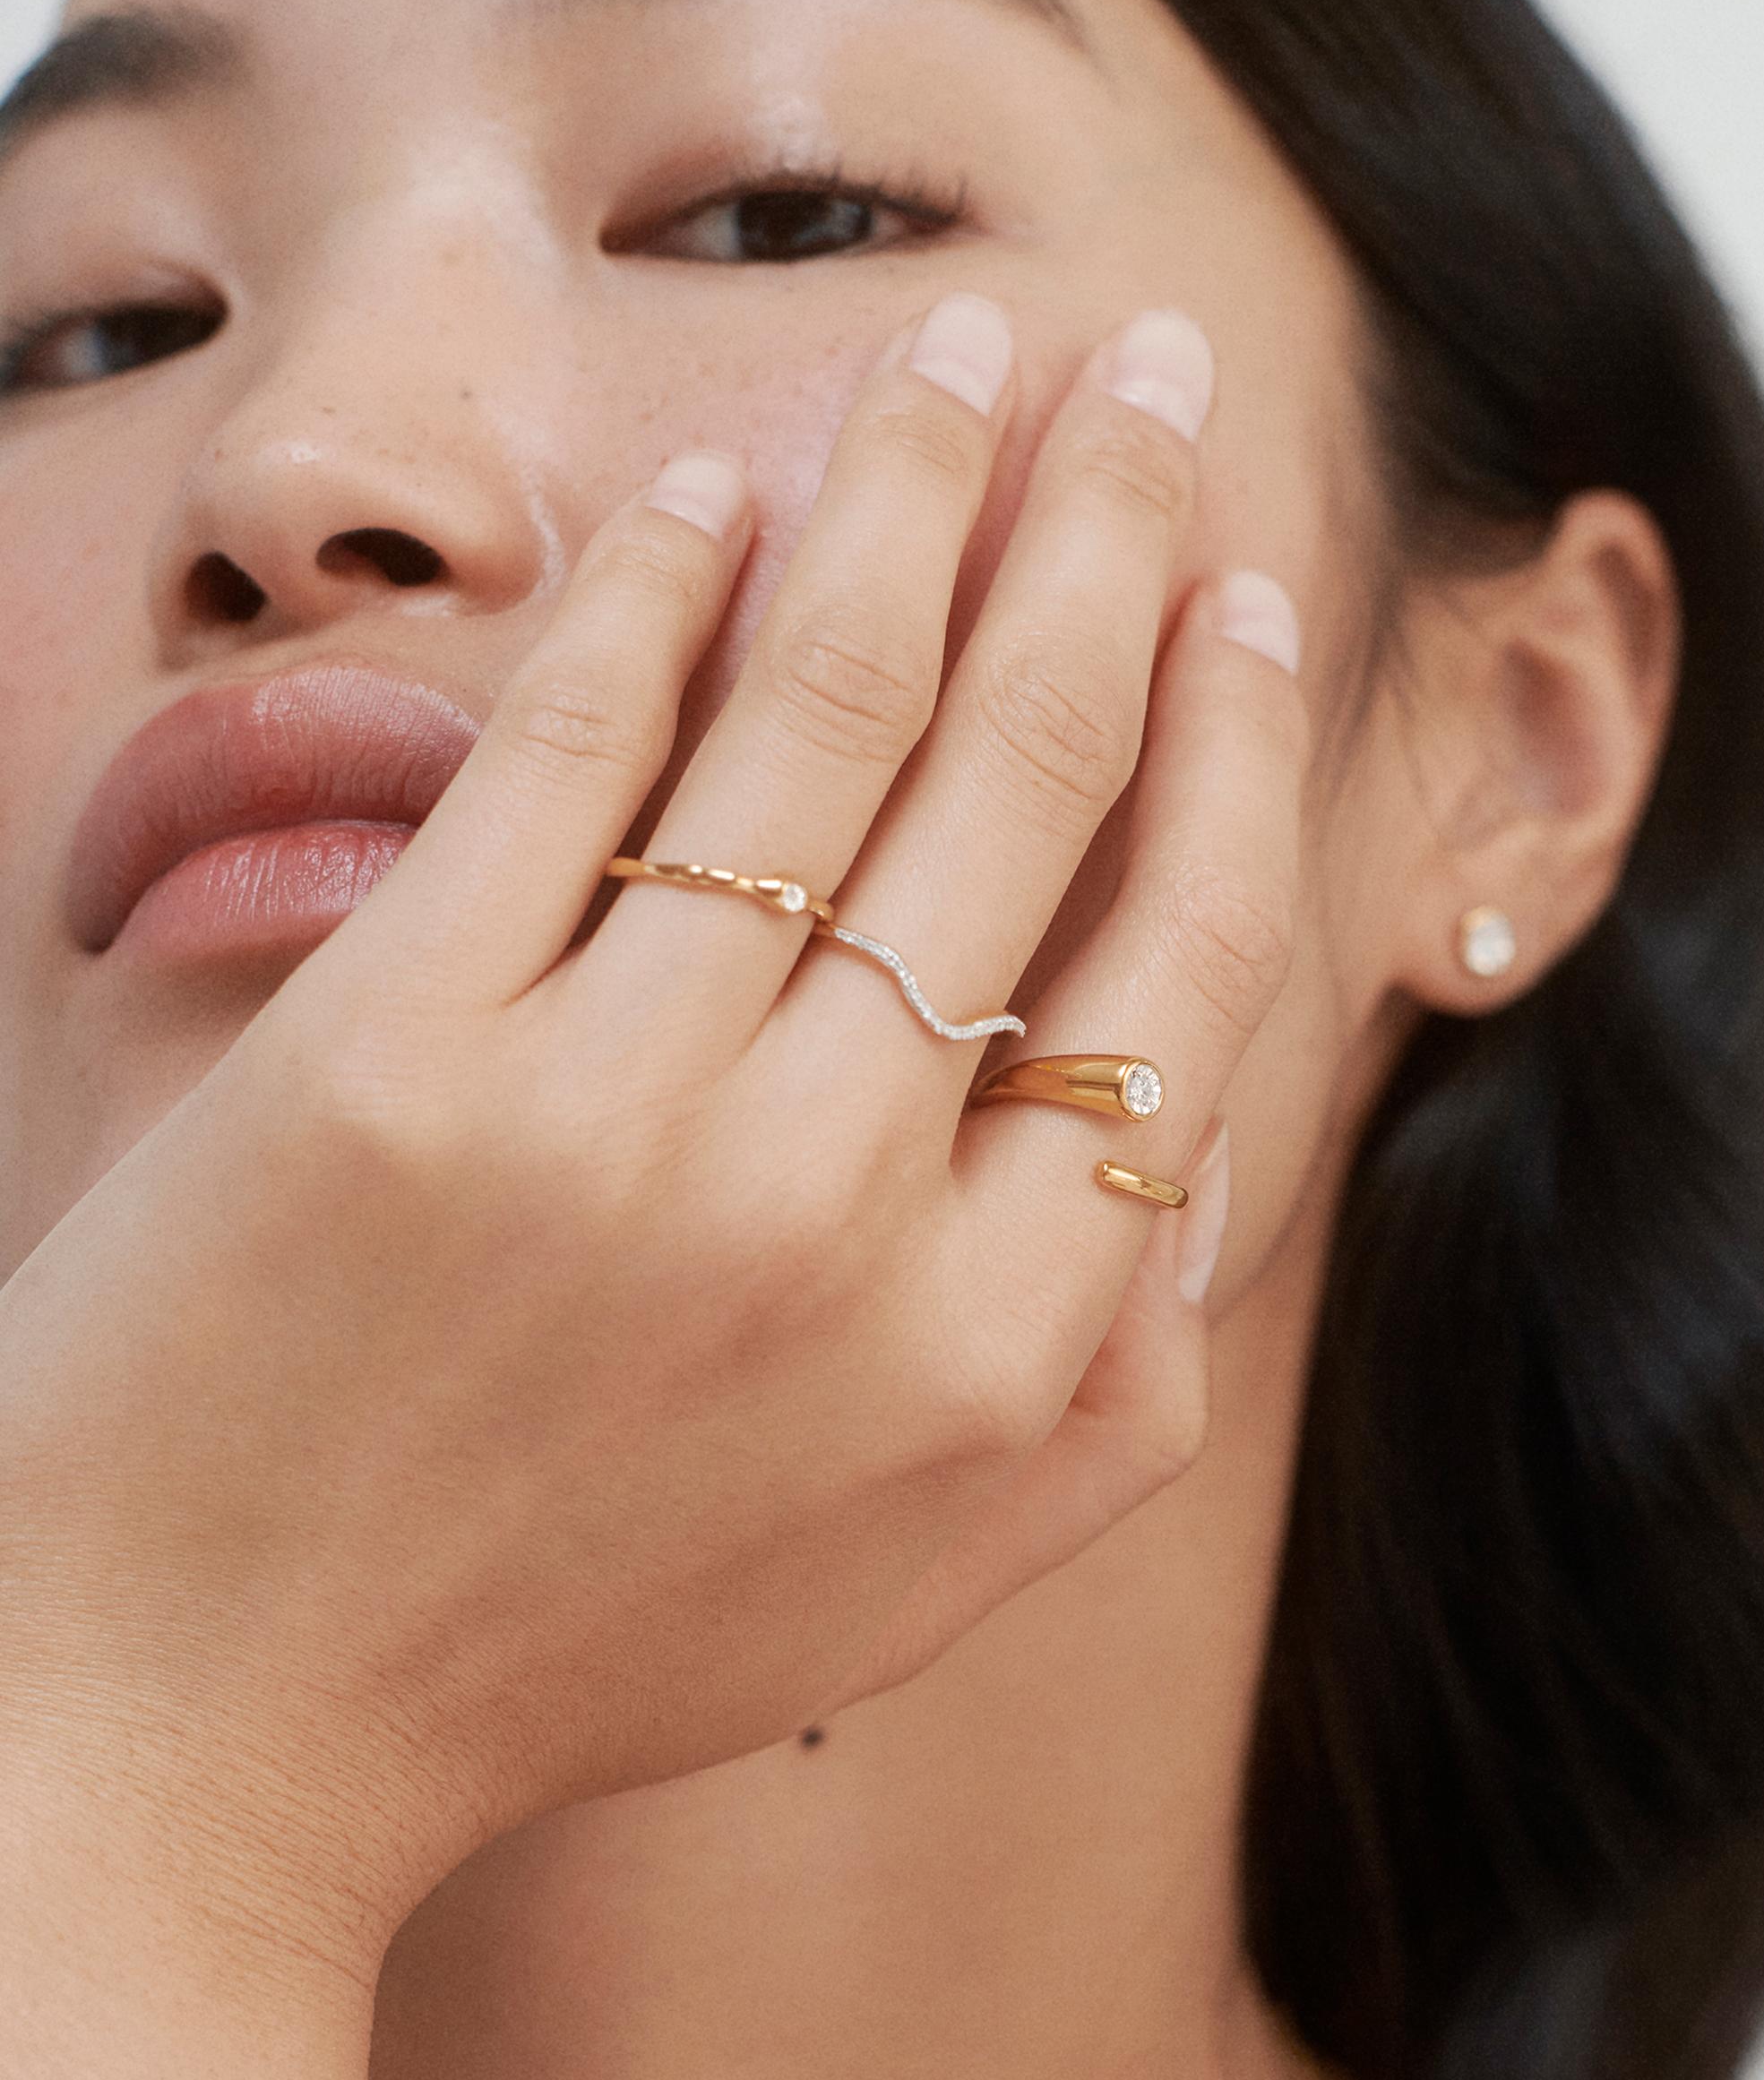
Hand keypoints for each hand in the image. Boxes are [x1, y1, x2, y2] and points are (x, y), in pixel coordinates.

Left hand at [0, 296, 1303, 1971]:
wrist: (207, 1731)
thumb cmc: (576, 1648)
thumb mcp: (920, 1583)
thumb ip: (1117, 1392)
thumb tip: (1210, 1141)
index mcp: (1004, 1346)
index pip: (1185, 962)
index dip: (1231, 744)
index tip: (1241, 593)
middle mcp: (844, 1212)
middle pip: (1029, 781)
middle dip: (1113, 531)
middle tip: (1152, 367)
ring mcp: (619, 1118)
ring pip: (827, 715)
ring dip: (910, 489)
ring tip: (959, 347)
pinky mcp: (402, 1048)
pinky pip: (573, 750)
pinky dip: (653, 590)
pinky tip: (709, 481)